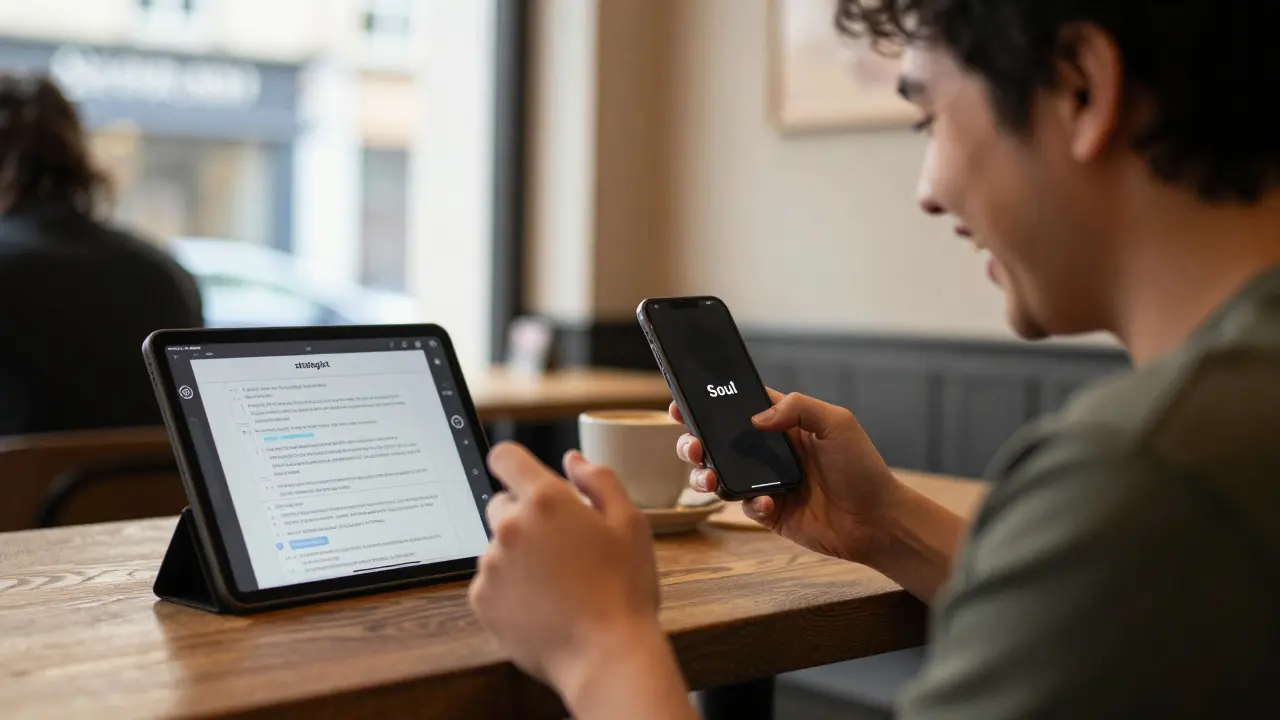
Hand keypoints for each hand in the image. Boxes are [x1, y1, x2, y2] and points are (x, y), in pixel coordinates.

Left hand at [469, 442, 664, 693]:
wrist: (605, 656)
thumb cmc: (624, 589)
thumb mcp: (630, 524)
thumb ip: (600, 481)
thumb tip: (572, 461)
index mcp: (545, 500)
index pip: (505, 458)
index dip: (515, 466)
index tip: (526, 480)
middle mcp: (509, 527)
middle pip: (501, 505)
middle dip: (525, 517)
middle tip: (560, 547)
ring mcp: (490, 565)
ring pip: (497, 547)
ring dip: (518, 556)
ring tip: (556, 584)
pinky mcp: (481, 599)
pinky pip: (490, 581)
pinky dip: (509, 588)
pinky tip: (542, 604)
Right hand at [673, 390, 904, 563]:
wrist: (877, 521)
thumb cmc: (862, 468)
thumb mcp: (837, 423)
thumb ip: (797, 408)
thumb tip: (755, 417)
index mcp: (783, 423)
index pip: (738, 406)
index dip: (709, 403)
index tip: (682, 403)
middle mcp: (769, 451)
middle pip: (716, 441)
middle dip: (694, 441)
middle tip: (693, 445)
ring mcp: (766, 482)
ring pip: (719, 474)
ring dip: (705, 475)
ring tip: (710, 478)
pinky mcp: (769, 512)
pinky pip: (742, 505)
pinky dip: (747, 503)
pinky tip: (767, 503)